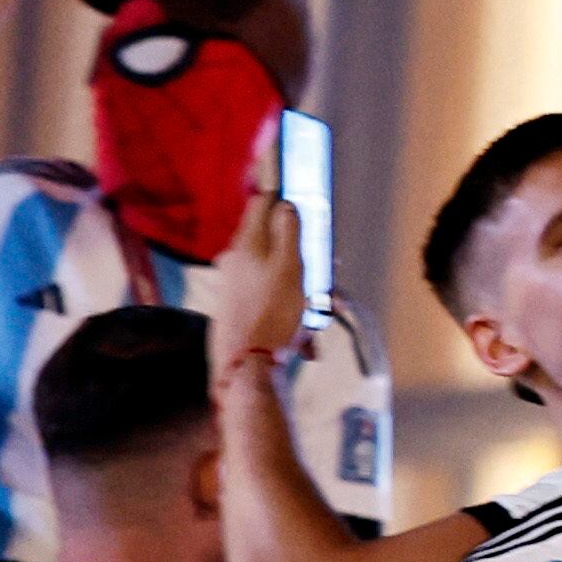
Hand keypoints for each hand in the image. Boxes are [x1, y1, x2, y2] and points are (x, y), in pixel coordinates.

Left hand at [201, 194, 308, 382]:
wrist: (245, 364)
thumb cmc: (272, 312)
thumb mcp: (291, 266)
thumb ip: (289, 231)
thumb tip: (286, 203)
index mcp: (247, 243)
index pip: (262, 202)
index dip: (284, 197)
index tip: (307, 203)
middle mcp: (236, 257)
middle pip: (275, 240)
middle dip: (304, 254)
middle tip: (327, 276)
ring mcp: (235, 282)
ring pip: (278, 271)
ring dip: (303, 287)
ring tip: (321, 314)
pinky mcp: (238, 304)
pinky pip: (271, 296)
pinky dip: (291, 307)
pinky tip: (305, 334)